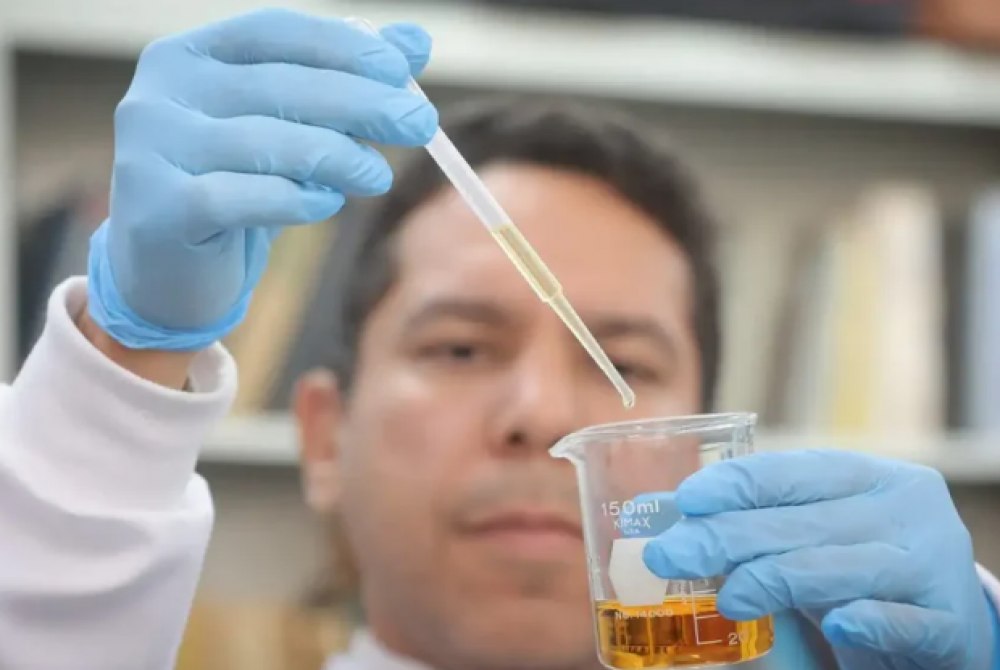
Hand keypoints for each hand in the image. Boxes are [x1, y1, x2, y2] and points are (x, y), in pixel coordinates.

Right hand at [87, 9, 436, 349]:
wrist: (170, 269)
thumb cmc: (234, 186)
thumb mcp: (289, 129)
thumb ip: (344, 81)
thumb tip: (416, 43)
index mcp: (190, 55)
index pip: (274, 32)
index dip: (342, 47)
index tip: (401, 70)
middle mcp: (160, 93)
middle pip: (276, 86)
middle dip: (359, 103)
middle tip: (419, 124)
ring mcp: (151, 151)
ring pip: (261, 142)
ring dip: (334, 156)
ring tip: (379, 176)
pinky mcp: (158, 210)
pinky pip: (237, 198)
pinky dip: (290, 199)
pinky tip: (327, 205)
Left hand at [642, 450, 995, 669]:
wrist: (953, 628)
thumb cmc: (864, 575)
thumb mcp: (815, 541)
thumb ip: (761, 531)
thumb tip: (671, 522)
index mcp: (869, 477)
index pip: (793, 471)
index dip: (736, 483)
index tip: (686, 500)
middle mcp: (904, 509)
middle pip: (803, 520)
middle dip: (729, 537)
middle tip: (672, 556)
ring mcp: (932, 563)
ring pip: (843, 566)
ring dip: (777, 580)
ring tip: (729, 598)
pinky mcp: (949, 622)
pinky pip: (903, 621)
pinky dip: (870, 622)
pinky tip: (839, 626)